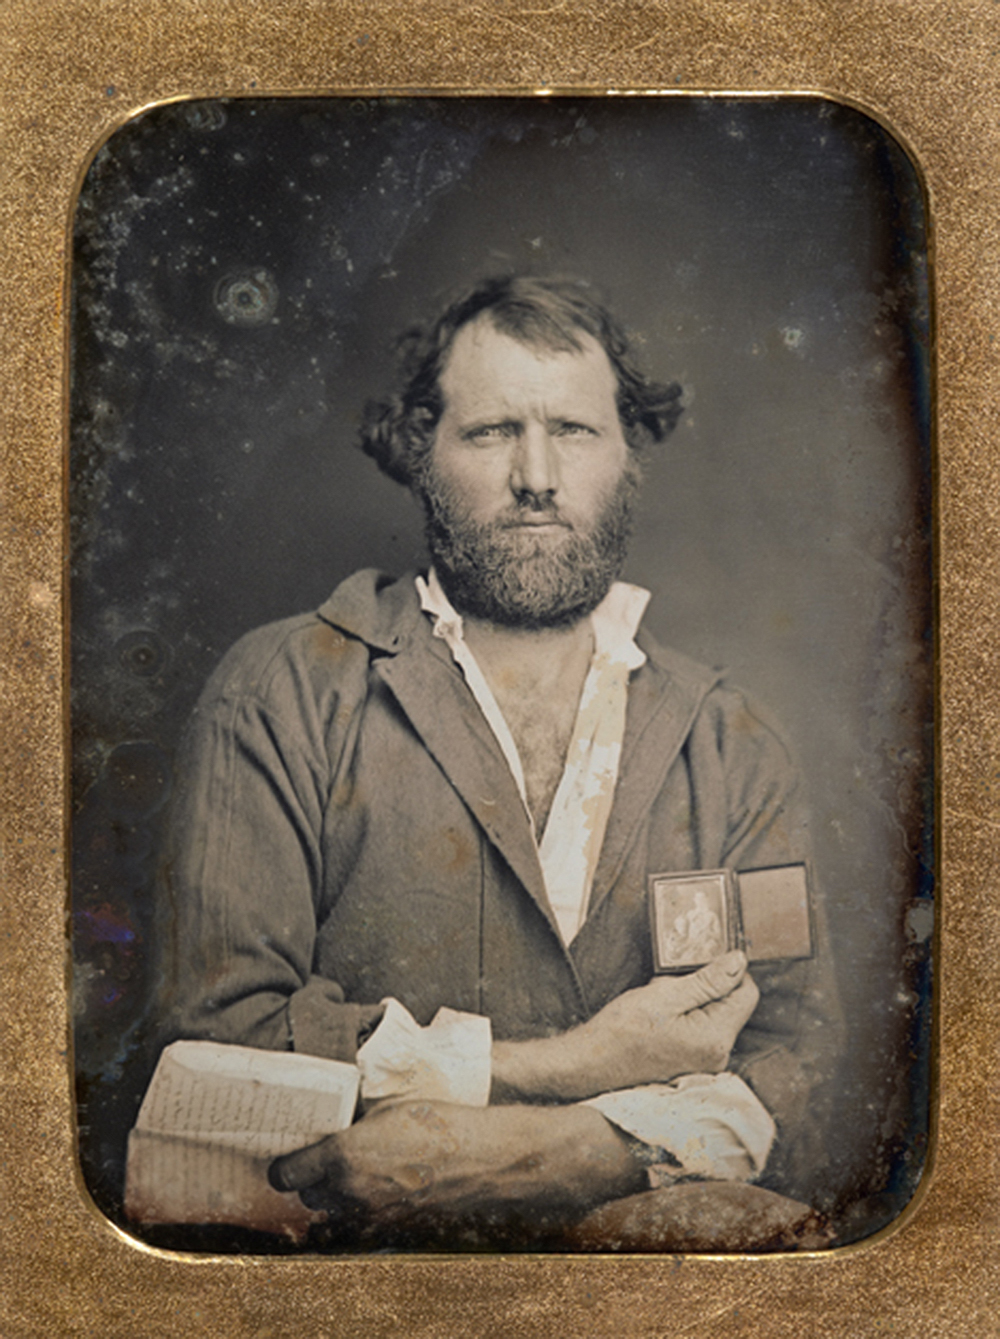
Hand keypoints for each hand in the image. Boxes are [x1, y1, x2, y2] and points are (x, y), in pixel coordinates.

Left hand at [270, 1101, 645, 1240]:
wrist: (493, 1161)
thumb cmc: (446, 1122)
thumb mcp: (394, 1105)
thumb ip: (357, 1117)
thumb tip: (337, 1114)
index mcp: (344, 1158)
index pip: (286, 1173)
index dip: (285, 1162)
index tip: (291, 1152)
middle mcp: (352, 1195)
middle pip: (309, 1194)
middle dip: (312, 1176)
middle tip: (324, 1154)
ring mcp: (374, 1219)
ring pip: (336, 1211)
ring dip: (337, 1193)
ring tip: (356, 1168)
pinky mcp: (396, 1231)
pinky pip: (364, 1223)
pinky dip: (365, 1208)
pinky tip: (382, 1185)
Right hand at [491, 950, 758, 1101]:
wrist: (592, 1064)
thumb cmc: (621, 1031)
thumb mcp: (663, 996)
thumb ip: (707, 980)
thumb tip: (738, 962)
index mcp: (715, 1038)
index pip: (746, 992)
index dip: (726, 971)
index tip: (698, 964)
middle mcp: (717, 1054)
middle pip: (731, 1004)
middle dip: (706, 986)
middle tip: (671, 986)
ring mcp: (706, 1061)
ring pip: (715, 1014)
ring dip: (693, 999)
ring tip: (661, 1003)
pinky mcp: (694, 1062)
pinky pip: (702, 1027)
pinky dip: (686, 1014)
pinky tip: (661, 1017)